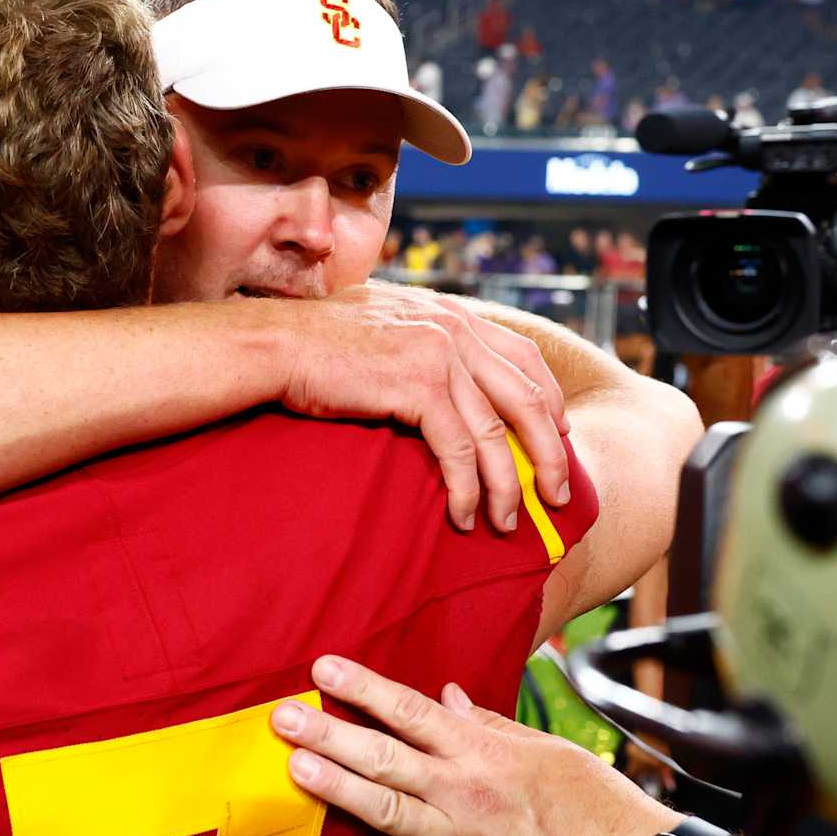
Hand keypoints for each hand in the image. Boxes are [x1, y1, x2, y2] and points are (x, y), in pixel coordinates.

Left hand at [271, 655, 675, 835]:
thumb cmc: (599, 805)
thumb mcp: (548, 749)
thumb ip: (491, 725)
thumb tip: (446, 697)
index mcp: (484, 750)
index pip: (410, 710)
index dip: (362, 688)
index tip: (321, 668)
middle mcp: (466, 791)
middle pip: (383, 755)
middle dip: (328, 733)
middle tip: (280, 716)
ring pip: (387, 810)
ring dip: (336, 788)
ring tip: (294, 769)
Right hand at [279, 283, 569, 532]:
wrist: (277, 343)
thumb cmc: (314, 342)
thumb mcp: (380, 324)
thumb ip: (415, 337)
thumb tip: (427, 368)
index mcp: (450, 314)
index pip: (523, 356)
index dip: (549, 400)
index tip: (558, 435)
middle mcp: (454, 329)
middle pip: (528, 397)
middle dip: (550, 452)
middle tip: (559, 495)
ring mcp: (440, 355)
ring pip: (497, 432)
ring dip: (508, 485)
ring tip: (507, 521)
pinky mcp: (418, 386)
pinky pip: (460, 449)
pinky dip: (466, 489)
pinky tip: (461, 516)